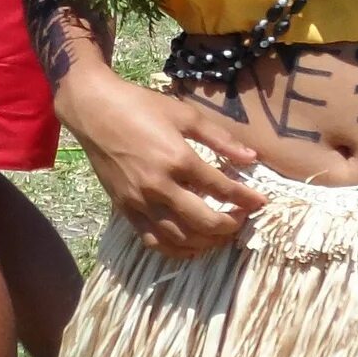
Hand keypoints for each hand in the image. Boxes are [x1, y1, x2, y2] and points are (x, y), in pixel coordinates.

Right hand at [56, 71, 266, 258]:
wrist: (95, 110)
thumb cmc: (142, 106)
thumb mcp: (186, 115)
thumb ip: (220, 139)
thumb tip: (251, 157)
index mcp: (178, 159)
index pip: (221, 188)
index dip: (246, 198)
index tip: (262, 202)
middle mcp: (159, 186)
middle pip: (203, 220)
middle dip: (230, 224)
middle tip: (244, 219)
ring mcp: (139, 202)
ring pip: (179, 237)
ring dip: (206, 241)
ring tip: (223, 234)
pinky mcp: (125, 210)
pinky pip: (152, 241)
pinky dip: (175, 250)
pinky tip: (191, 247)